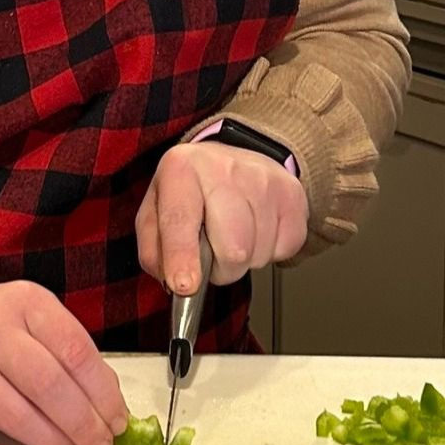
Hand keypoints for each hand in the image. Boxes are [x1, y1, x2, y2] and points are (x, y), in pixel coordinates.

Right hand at [0, 281, 128, 444]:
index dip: (103, 391)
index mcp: (23, 301)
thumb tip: (107, 399)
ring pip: (15, 416)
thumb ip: (65, 345)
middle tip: (102, 443)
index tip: (118, 418)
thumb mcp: (30, 314)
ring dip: (53, 441)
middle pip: (49, 384)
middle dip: (84, 422)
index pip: (75, 350)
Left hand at [135, 142, 308, 292]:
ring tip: (233, 237)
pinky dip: (270, 250)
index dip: (183, 257)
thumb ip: (153, 252)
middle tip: (213, 254)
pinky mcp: (291, 193)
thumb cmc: (192, 192)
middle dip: (221, 269)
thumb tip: (174, 281)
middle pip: (233, 248)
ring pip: (258, 253)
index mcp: (181, 170)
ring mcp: (263, 179)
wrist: (234, 159)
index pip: (180, 220)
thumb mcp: (155, 215)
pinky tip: (256, 230)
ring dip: (244, 260)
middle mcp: (223, 168)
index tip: (186, 285)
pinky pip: (285, 248)